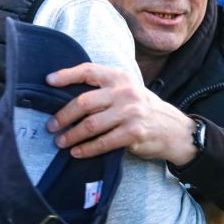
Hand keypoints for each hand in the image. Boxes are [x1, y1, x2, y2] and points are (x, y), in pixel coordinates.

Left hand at [46, 63, 197, 165]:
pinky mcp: (133, 133)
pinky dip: (86, 149)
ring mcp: (131, 112)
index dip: (66, 75)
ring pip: (90, 125)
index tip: (48, 81)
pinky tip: (76, 152)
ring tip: (60, 142)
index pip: (88, 71)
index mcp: (121, 77)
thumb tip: (66, 97)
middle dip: (63, 116)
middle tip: (51, 126)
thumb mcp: (128, 91)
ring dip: (71, 136)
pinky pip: (102, 142)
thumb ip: (105, 90)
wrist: (174, 130)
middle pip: (84, 102)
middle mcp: (125, 92)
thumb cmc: (143, 110)